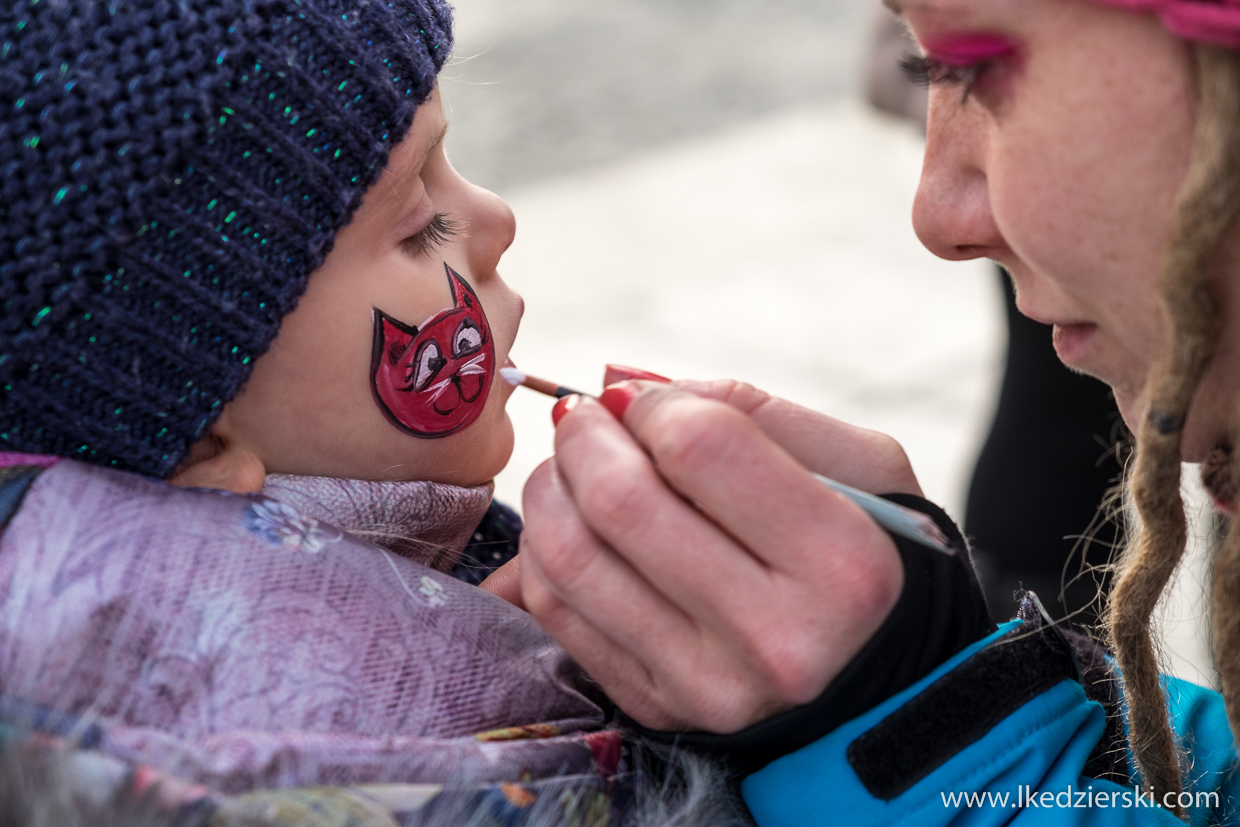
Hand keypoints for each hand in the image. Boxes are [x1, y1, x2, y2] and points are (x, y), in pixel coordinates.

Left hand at [515, 374, 913, 732]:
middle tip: (586, 419)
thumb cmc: (864, 554)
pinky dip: (543, 549)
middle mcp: (774, 637)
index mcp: (842, 564)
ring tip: (574, 466)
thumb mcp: (859, 467)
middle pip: (620, 502)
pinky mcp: (654, 706)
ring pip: (570, 557)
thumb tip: (617, 382)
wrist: (878, 684)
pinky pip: (555, 609)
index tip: (647, 403)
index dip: (654, 404)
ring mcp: (706, 684)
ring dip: (551, 488)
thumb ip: (746, 410)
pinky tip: (574, 524)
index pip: (699, 447)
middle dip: (583, 436)